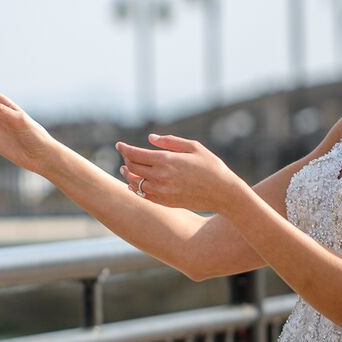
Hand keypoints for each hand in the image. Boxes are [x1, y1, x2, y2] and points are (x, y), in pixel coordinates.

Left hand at [115, 134, 238, 212]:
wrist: (223, 193)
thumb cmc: (211, 166)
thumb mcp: (193, 147)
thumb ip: (169, 142)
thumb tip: (150, 138)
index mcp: (167, 160)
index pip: (136, 154)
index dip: (124, 149)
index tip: (118, 145)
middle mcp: (161, 176)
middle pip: (133, 168)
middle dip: (126, 160)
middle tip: (125, 155)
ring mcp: (162, 191)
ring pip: (135, 183)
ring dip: (128, 175)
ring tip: (126, 169)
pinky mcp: (166, 202)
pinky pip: (144, 196)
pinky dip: (136, 189)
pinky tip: (135, 184)